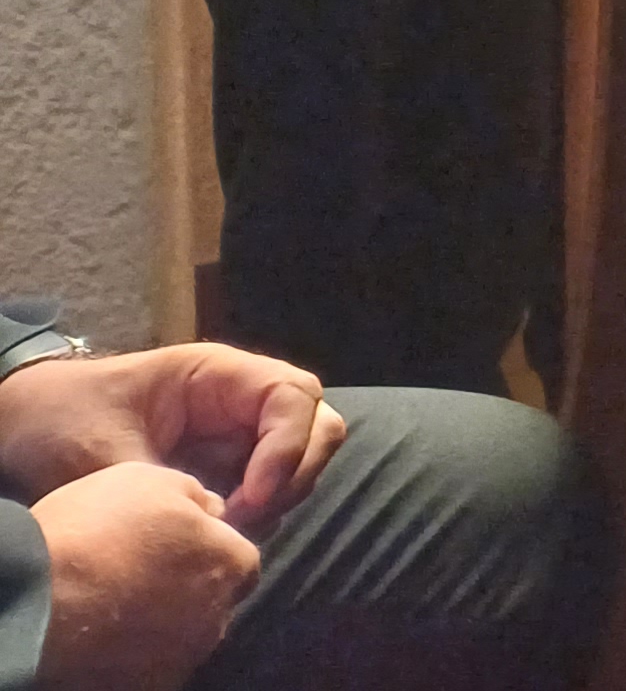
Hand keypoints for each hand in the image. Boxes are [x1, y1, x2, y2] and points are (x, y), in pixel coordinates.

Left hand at [0, 344, 342, 531]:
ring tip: (225, 531)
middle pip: (315, 425)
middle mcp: (240, 400)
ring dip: (279, 497)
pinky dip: (256, 512)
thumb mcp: (102, 452)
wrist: (25, 426)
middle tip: (246, 520)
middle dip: (295, 474)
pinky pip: (265, 486)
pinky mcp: (223, 467)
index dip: (288, 447)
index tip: (251, 499)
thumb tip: (214, 525)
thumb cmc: (62, 420)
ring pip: (298, 459)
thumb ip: (165, 484)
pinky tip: (216, 532)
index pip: (292, 396)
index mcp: (217, 374)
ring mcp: (235, 434)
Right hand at [31, 462, 257, 689]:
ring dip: (164, 620)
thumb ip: (196, 496)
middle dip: (190, 586)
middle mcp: (217, 617)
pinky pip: (151, 665)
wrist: (32, 598)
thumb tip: (214, 511)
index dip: (208, 549)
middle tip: (141, 574)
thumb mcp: (150, 481)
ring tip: (118, 603)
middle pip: (215, 599)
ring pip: (185, 635)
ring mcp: (181, 658)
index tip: (173, 545)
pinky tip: (106, 634)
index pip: (239, 559)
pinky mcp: (146, 686)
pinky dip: (135, 653)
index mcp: (229, 564)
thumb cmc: (94, 529)